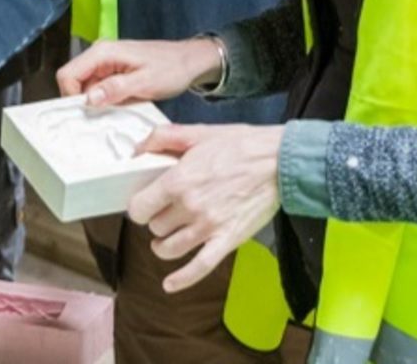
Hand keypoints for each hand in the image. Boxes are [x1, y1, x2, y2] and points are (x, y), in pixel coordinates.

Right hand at [56, 37, 222, 106]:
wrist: (191, 61)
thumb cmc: (172, 68)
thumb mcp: (146, 82)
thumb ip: (116, 89)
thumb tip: (89, 98)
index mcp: (103, 52)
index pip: (68, 74)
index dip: (71, 97)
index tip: (86, 114)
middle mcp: (99, 54)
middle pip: (73, 81)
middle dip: (82, 101)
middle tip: (100, 117)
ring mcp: (105, 62)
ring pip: (84, 86)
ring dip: (94, 102)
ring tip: (113, 112)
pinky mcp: (112, 71)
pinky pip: (98, 87)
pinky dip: (104, 100)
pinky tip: (118, 107)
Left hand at [127, 124, 283, 292]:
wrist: (279, 161)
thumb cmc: (241, 146)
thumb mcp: (197, 132)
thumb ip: (162, 138)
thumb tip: (137, 150)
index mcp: (178, 180)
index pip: (139, 208)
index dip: (139, 207)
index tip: (145, 205)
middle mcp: (190, 206)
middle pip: (156, 228)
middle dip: (157, 221)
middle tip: (165, 215)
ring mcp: (208, 226)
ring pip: (170, 249)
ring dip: (164, 247)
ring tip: (165, 242)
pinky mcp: (227, 240)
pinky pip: (200, 267)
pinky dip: (183, 279)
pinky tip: (170, 284)